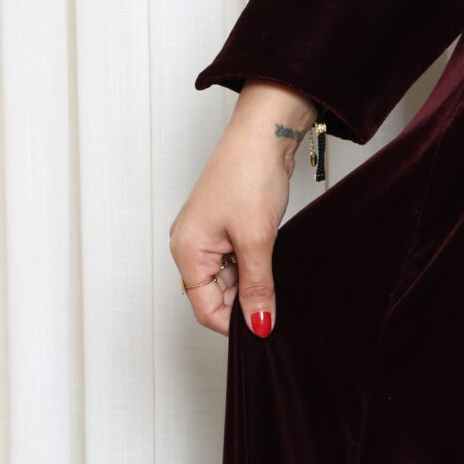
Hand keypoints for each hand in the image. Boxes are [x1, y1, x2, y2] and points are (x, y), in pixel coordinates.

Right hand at [170, 80, 317, 336]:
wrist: (264, 136)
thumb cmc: (248, 174)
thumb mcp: (256, 241)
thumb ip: (257, 288)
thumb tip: (259, 325)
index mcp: (187, 251)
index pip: (204, 309)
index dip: (234, 323)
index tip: (264, 327)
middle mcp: (191, 246)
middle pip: (215, 296)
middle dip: (245, 302)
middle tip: (276, 299)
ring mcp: (209, 236)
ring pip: (230, 280)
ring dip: (252, 282)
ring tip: (274, 269)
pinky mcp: (227, 227)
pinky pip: (239, 261)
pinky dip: (256, 266)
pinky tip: (272, 258)